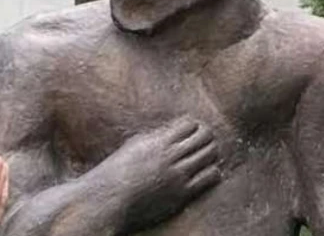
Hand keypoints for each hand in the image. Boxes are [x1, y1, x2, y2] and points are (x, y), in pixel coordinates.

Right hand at [99, 117, 221, 231]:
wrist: (110, 199)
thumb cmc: (116, 172)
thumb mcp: (132, 146)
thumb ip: (153, 139)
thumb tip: (169, 134)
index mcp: (157, 142)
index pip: (189, 124)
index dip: (194, 125)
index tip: (192, 129)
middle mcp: (170, 156)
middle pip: (204, 137)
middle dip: (207, 136)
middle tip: (205, 139)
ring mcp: (178, 175)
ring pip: (210, 155)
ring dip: (211, 152)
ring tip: (207, 155)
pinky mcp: (182, 193)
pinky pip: (209, 177)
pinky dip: (212, 171)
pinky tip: (206, 172)